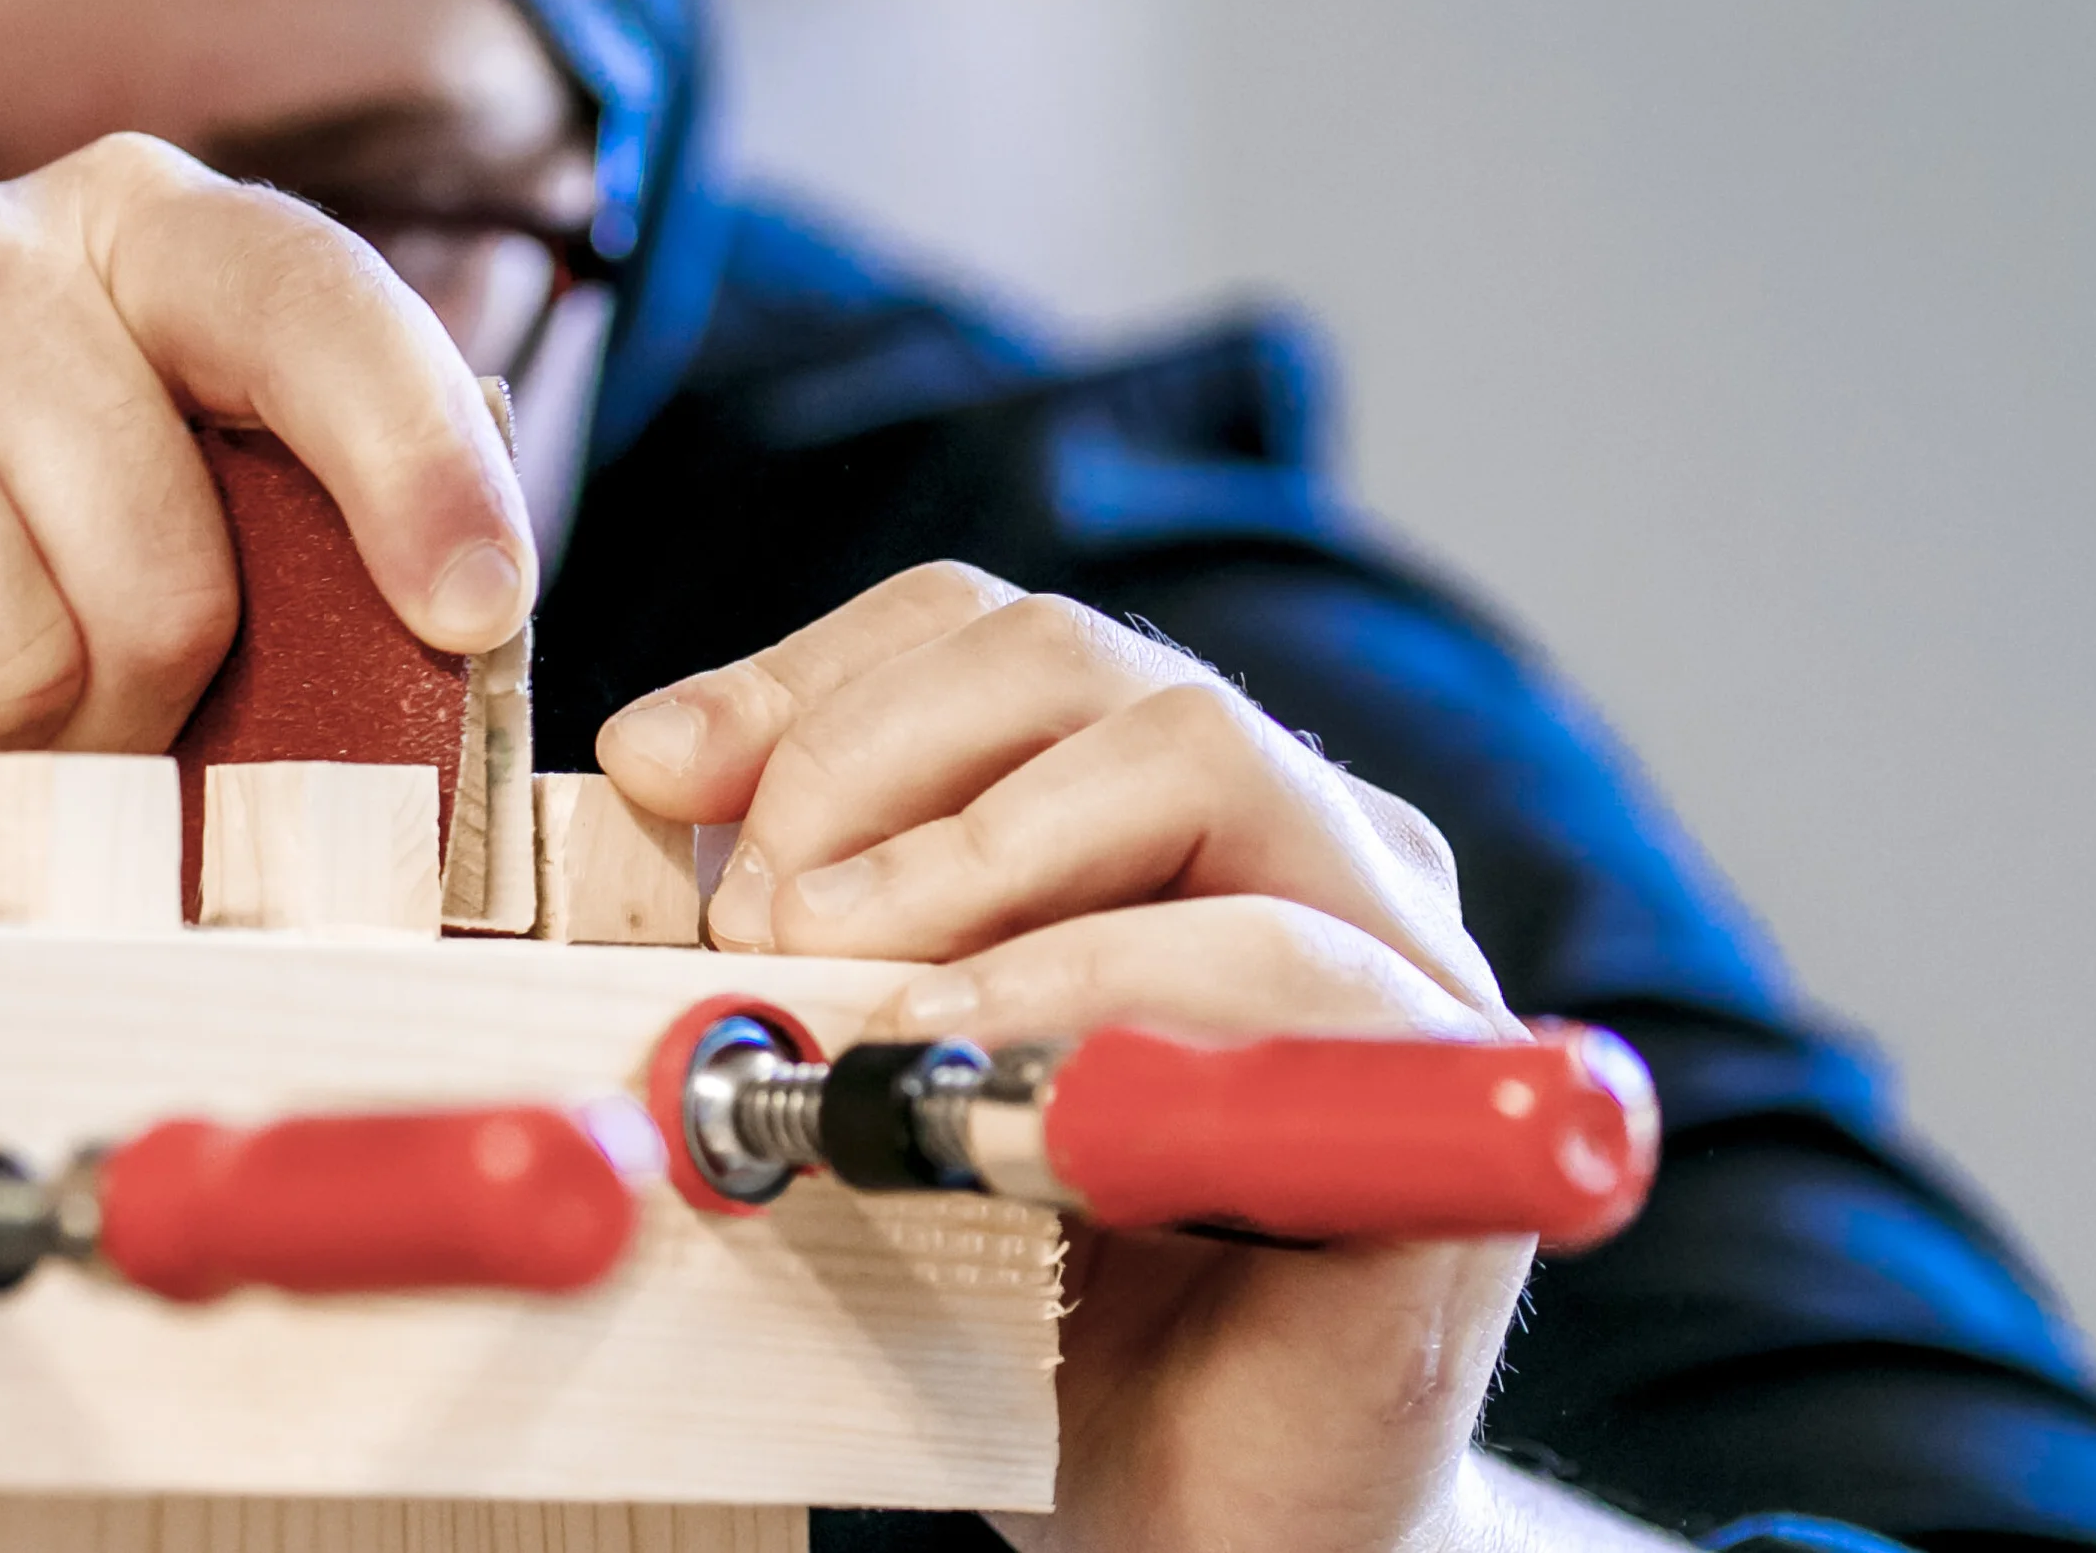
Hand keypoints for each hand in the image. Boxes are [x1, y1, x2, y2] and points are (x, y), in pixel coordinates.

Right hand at [0, 132, 531, 756]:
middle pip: (163, 588)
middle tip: (52, 702)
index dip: (413, 462)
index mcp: (137, 232)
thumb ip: (293, 544)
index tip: (476, 606)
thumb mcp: (138, 491)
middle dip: (133, 715)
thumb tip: (449, 661)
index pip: (312, 309)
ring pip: (9, 680)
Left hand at [596, 563, 1530, 1552]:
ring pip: (1202, 752)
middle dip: (874, 757)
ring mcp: (1392, 948)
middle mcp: (1298, 841)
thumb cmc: (1032, 1294)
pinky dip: (1102, 975)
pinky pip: (1289, 959)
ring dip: (980, 853)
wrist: (1185, 1520)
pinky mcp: (1442, 1091)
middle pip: (1083, 659)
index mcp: (1163, 811)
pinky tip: (969, 1051)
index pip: (988, 632)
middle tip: (754, 914)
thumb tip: (653, 757)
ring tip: (849, 978)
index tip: (656, 771)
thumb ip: (794, 914)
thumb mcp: (868, 1068)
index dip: (809, 676)